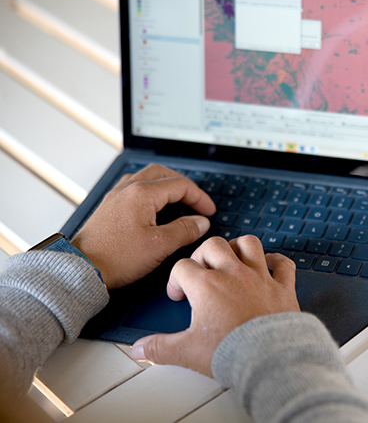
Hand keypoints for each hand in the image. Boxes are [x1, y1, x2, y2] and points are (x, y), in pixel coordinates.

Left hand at [70, 164, 215, 289]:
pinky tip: (155, 207)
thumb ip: (185, 230)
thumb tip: (201, 222)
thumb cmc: (116, 258)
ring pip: (148, 178)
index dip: (199, 198)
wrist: (82, 269)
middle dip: (185, 186)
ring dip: (167, 185)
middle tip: (197, 202)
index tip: (208, 212)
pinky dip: (151, 192)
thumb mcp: (160, 246)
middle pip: (163, 174)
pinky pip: (135, 188)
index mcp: (142, 193)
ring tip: (179, 200)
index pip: (180, 185)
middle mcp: (128, 189)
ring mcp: (117, 196)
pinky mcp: (110, 206)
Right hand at [130, 235, 299, 376]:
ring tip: (231, 259)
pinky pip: (283, 263)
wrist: (270, 359)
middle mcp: (234, 275)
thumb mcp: (187, 352)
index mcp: (207, 286)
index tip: (179, 295)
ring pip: (249, 243)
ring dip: (238, 247)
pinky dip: (276, 260)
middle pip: (213, 245)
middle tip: (201, 271)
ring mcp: (260, 278)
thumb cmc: (232, 353)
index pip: (182, 267)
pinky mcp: (283, 287)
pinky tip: (269, 264)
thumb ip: (160, 348)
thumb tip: (140, 349)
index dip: (176, 280)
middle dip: (202, 255)